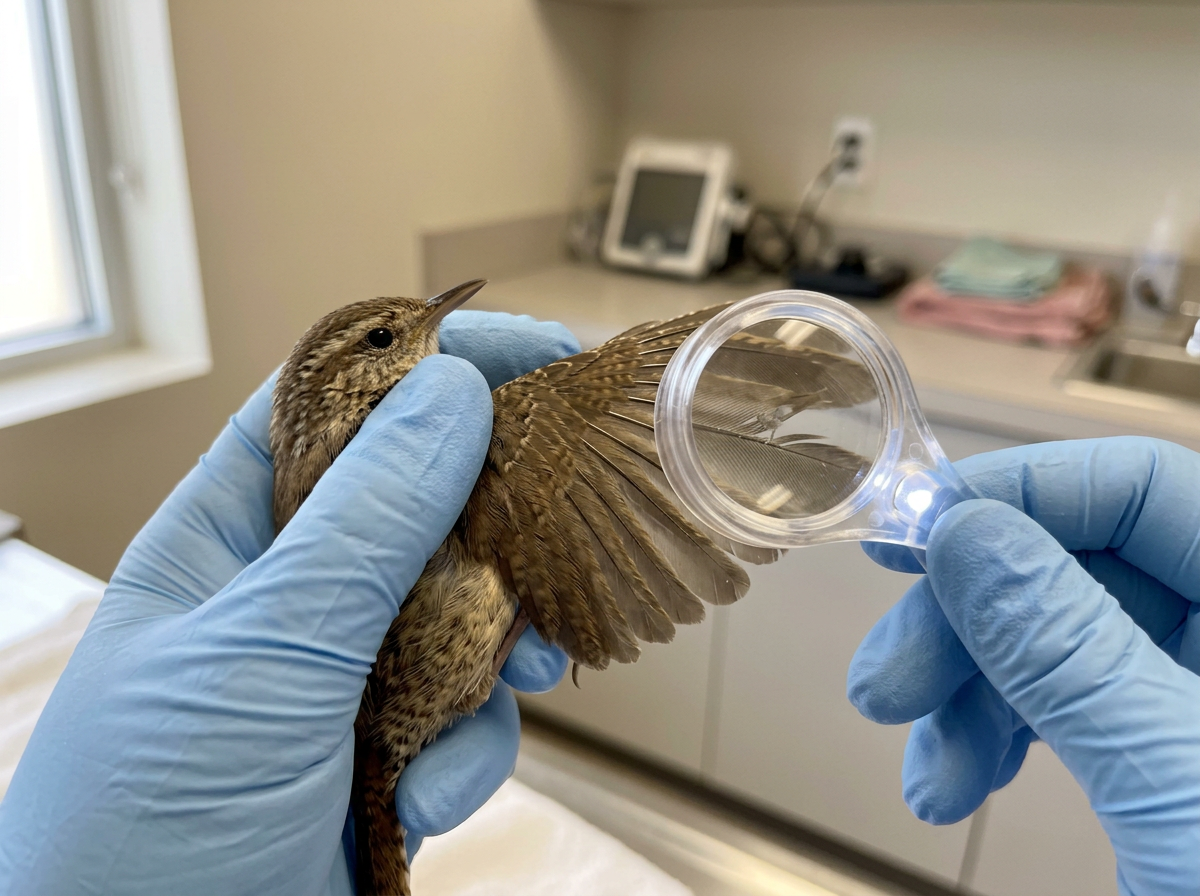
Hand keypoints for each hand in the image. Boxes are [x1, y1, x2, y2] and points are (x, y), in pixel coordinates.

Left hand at [0, 311, 575, 895]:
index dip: (428, 361)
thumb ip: (365, 524)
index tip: (534, 352)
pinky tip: (428, 792)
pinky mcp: (384, 751)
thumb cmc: (141, 828)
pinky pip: (466, 712)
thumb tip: (450, 393)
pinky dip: (469, 748)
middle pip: (420, 501)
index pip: (332, 403)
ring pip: (464, 609)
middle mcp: (288, 592)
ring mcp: (340, 673)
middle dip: (496, 513)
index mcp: (225, 535)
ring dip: (499, 645)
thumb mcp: (264, 653)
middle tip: (572, 510)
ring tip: (521, 671)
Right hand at [848, 437, 1199, 895]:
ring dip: (972, 694)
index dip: (1023, 494)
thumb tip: (966, 532)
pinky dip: (1003, 739)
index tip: (915, 537)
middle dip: (971, 622)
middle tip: (887, 682)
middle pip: (1089, 566)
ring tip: (928, 771)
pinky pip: (1075, 709)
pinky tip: (960, 783)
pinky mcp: (1180, 758)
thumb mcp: (1178, 786)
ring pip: (1065, 641)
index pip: (1148, 486)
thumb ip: (1070, 649)